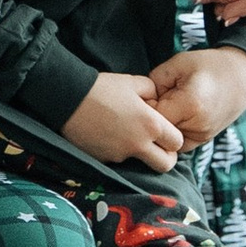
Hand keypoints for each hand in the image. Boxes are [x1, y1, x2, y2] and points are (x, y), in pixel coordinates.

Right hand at [62, 68, 185, 170]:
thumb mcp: (133, 82)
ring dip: (138, 151)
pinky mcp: (103, 160)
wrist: (68, 99)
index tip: (165, 131)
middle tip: (156, 145)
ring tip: (122, 132)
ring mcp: (120, 155)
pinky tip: (106, 134)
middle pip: (165, 165)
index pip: (177, 143)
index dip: (174, 138)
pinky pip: (117, 159)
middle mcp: (139, 145)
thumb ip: (152, 91)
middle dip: (165, 157)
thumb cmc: (103, 88)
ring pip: (140, 162)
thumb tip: (155, 100)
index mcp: (151, 125)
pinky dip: (116, 150)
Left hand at [147, 47, 245, 146]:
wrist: (242, 77)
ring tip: (171, 104)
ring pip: (166, 139)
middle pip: (158, 131)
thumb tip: (141, 101)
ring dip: (163, 125)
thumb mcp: (178, 63)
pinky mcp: (204, 140)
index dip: (145, 105)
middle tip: (159, 97)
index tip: (148, 93)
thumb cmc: (209, 65)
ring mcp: (202, 137)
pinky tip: (177, 113)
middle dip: (152, 117)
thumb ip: (154, 82)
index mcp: (190, 106)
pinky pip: (177, 142)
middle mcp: (197, 127)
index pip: (152, 117)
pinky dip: (172, 130)